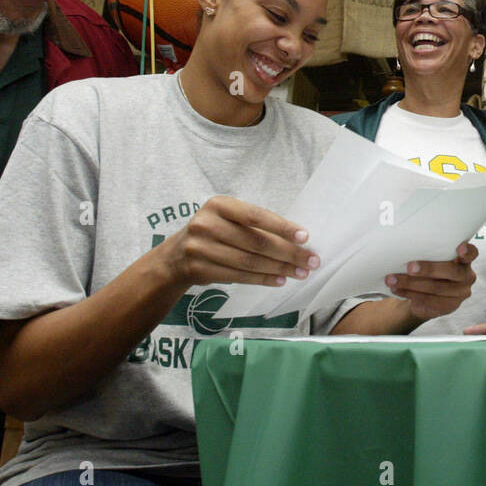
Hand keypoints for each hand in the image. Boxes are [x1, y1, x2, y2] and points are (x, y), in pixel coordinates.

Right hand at [157, 195, 318, 292]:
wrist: (174, 258)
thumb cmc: (213, 233)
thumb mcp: (226, 219)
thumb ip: (253, 225)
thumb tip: (296, 239)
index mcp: (218, 205)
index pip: (255, 216)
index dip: (282, 227)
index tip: (305, 237)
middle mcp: (207, 224)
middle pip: (255, 242)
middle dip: (288, 253)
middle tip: (311, 260)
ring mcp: (200, 248)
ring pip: (249, 261)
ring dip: (279, 269)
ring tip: (300, 272)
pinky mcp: (200, 269)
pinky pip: (239, 276)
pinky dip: (263, 279)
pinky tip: (279, 280)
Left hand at [386, 242, 478, 322]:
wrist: (425, 296)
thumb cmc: (429, 271)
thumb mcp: (433, 260)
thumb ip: (430, 253)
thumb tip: (405, 245)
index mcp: (464, 260)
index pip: (472, 254)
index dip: (467, 251)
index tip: (460, 248)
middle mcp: (466, 276)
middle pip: (452, 272)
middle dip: (429, 269)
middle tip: (410, 267)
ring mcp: (460, 293)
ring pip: (436, 288)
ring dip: (411, 283)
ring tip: (392, 279)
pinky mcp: (449, 307)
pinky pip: (430, 301)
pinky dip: (410, 294)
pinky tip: (397, 290)